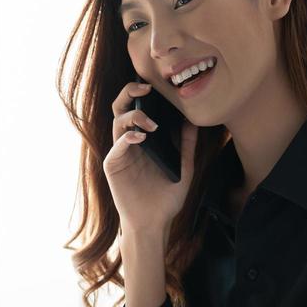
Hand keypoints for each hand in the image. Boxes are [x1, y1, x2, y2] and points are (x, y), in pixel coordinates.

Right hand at [102, 81, 198, 233]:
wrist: (154, 223)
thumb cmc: (166, 198)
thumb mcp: (184, 169)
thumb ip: (186, 146)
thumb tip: (193, 121)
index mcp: (144, 140)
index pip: (139, 109)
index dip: (143, 93)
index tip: (158, 83)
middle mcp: (129, 142)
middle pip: (122, 108)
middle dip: (130, 93)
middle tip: (146, 88)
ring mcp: (120, 153)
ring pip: (117, 123)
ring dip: (133, 117)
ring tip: (151, 123)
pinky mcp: (113, 166)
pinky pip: (117, 146)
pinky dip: (127, 137)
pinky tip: (140, 137)